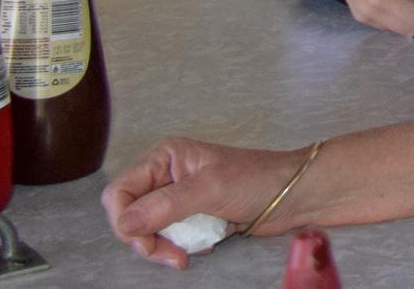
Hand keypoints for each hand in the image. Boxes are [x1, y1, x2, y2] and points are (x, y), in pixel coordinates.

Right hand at [102, 136, 302, 267]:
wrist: (294, 195)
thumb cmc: (257, 180)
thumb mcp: (210, 188)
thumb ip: (166, 205)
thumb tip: (124, 224)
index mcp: (164, 157)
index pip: (119, 192)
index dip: (124, 221)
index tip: (146, 243)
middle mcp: (165, 176)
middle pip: (129, 216)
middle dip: (145, 240)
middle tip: (172, 255)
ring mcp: (178, 198)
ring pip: (147, 231)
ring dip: (164, 247)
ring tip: (188, 253)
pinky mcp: (191, 217)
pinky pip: (169, 238)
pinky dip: (180, 247)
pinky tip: (204, 245)